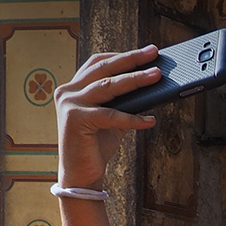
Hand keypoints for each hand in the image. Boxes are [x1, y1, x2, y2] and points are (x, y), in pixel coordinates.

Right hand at [54, 47, 159, 188]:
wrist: (81, 174)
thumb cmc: (98, 145)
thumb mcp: (114, 119)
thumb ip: (125, 102)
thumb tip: (152, 86)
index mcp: (74, 87)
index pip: (98, 63)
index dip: (122, 55)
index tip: (146, 51)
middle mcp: (68, 91)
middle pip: (104, 69)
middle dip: (131, 59)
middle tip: (154, 53)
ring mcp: (69, 104)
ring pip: (108, 86)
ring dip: (136, 80)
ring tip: (157, 76)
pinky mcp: (75, 120)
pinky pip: (111, 115)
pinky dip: (133, 119)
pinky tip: (151, 121)